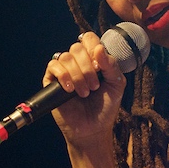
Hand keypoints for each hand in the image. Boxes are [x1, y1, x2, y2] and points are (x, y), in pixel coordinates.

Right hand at [43, 32, 126, 151]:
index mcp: (93, 59)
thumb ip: (111, 65)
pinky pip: (53, 66)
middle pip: (77, 47)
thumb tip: (98, 48)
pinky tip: (70, 89)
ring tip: (85, 92)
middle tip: (95, 86)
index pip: (89, 39)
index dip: (94, 47)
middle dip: (88, 67)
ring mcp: (64, 71)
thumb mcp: (116, 84)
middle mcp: (78, 62)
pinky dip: (64, 76)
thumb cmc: (106, 107)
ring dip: (78, 76)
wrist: (93, 128)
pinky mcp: (51, 81)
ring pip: (66, 57)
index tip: (100, 66)